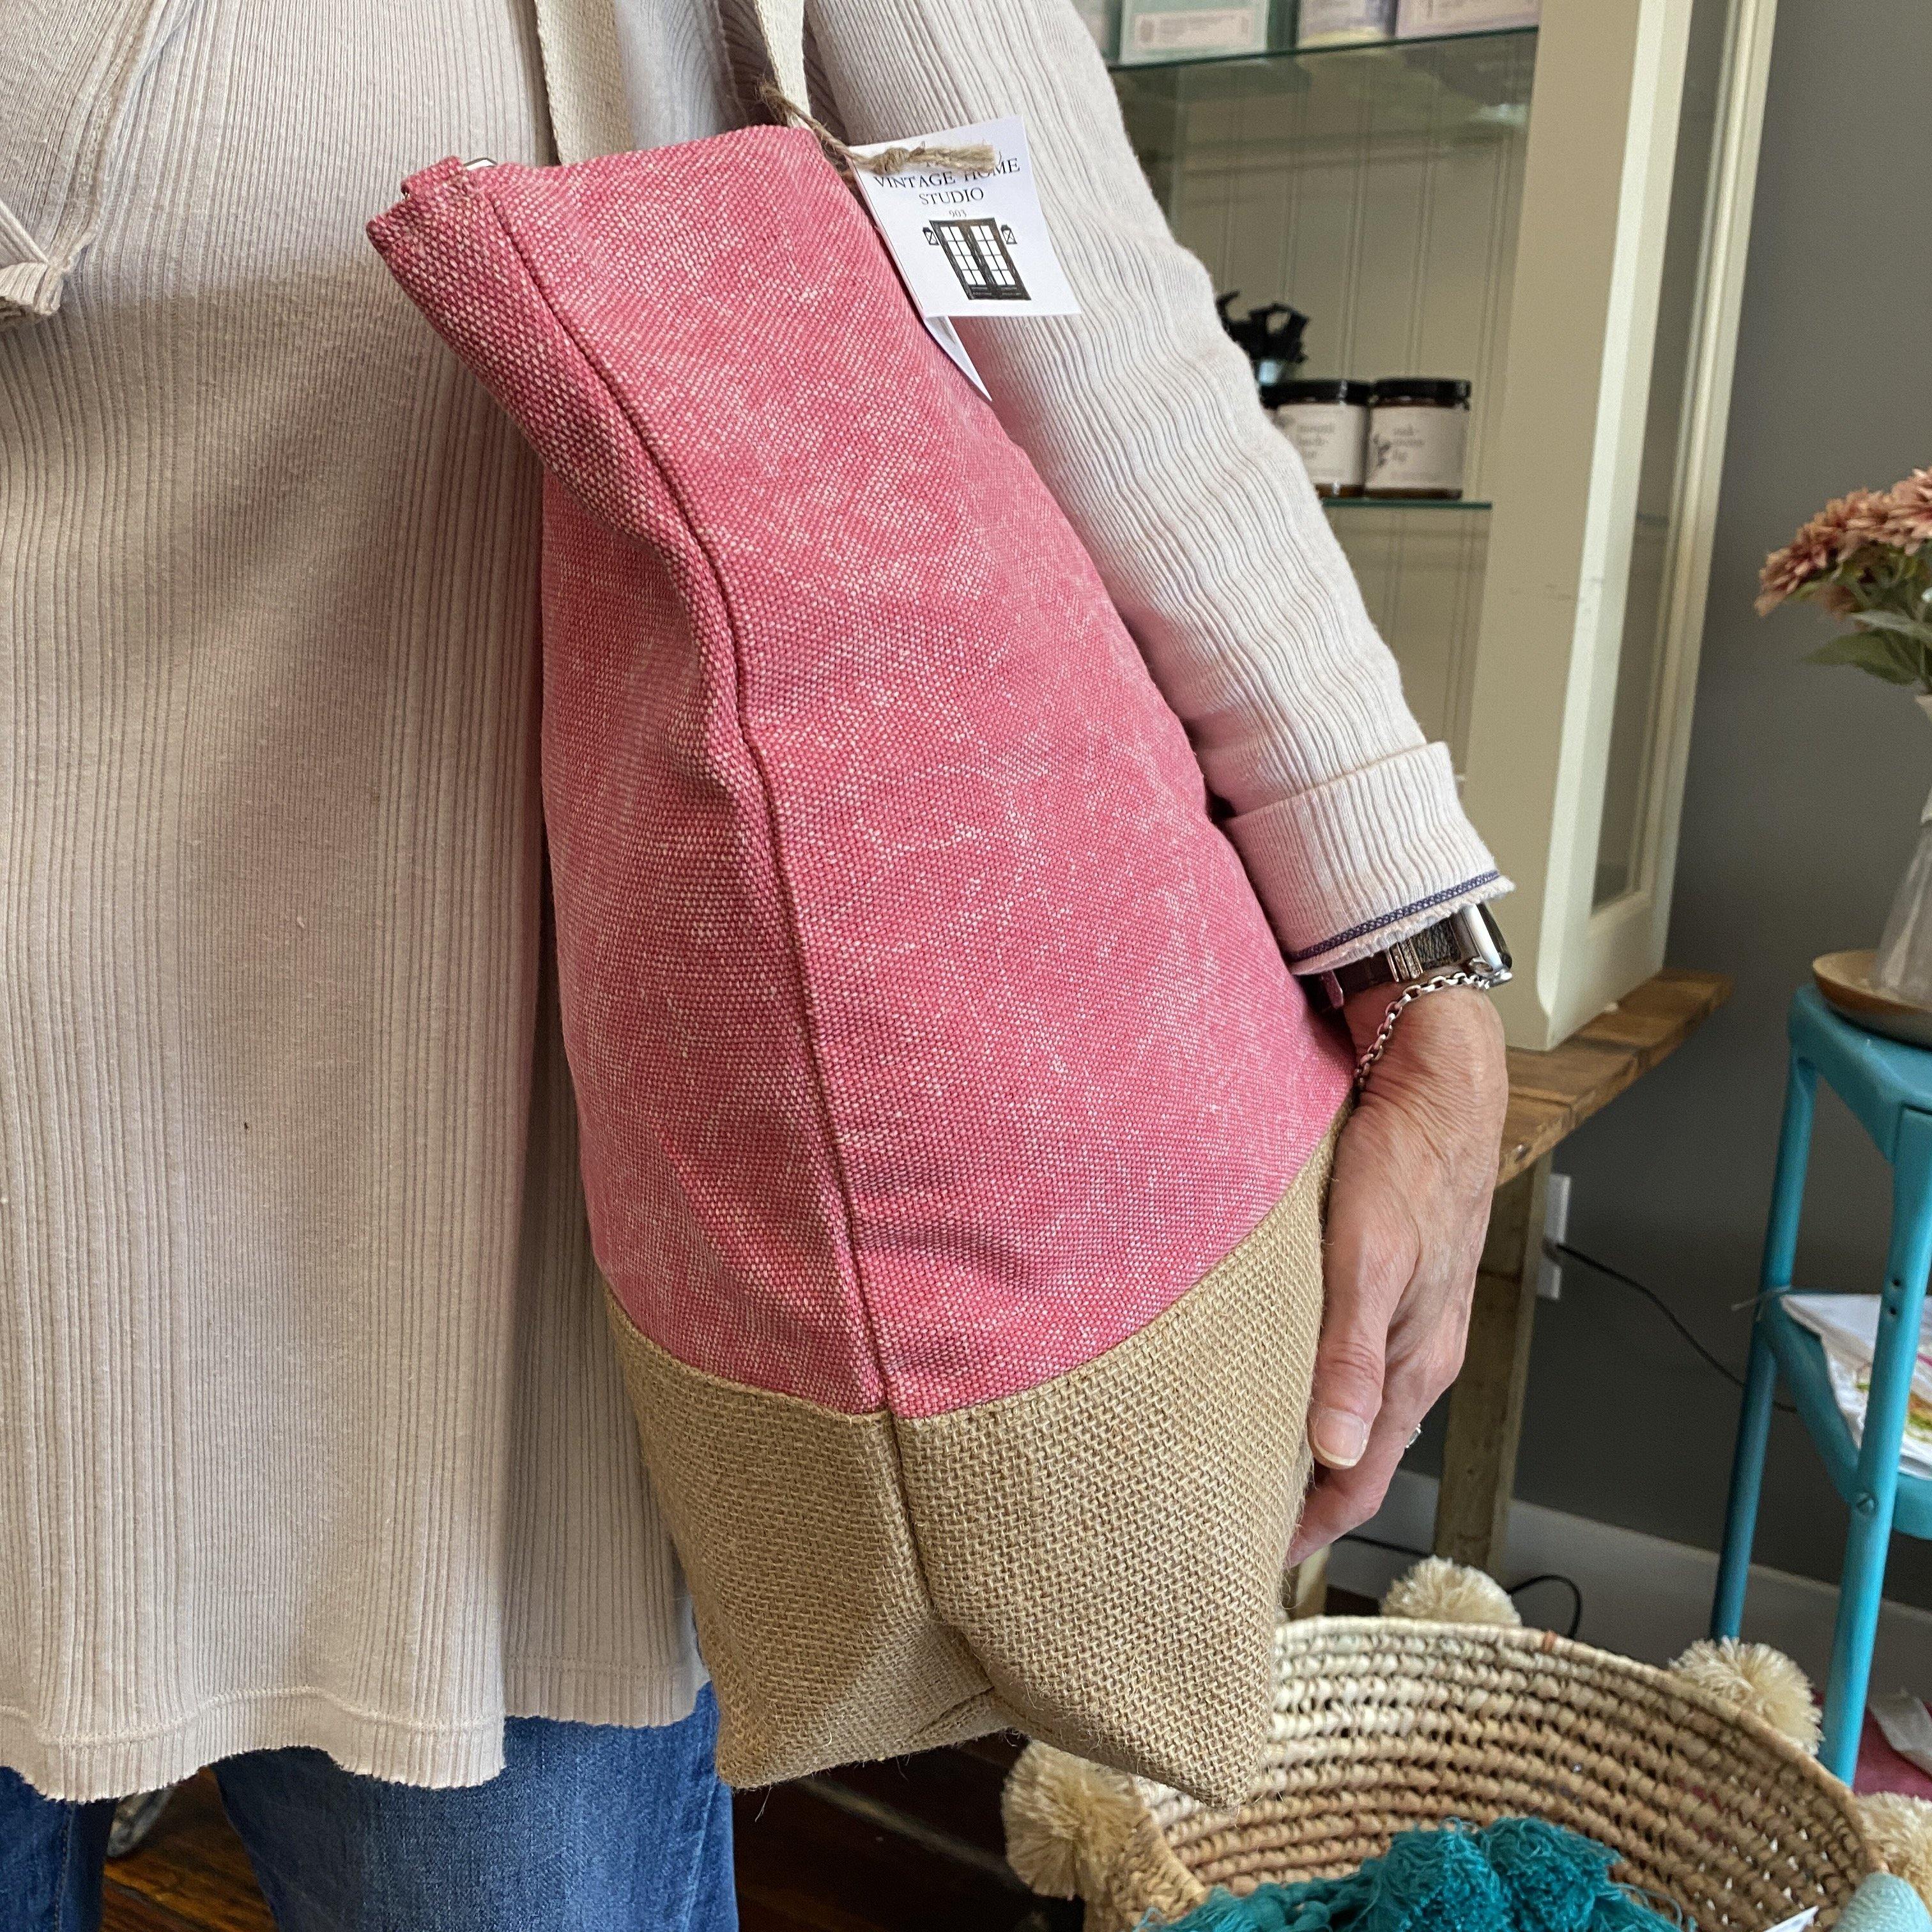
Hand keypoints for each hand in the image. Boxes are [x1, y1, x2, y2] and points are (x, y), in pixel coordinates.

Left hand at [1286, 983, 1506, 1566]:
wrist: (1438, 1081)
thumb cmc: (1408, 1162)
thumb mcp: (1370, 1260)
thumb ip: (1350, 1355)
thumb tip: (1332, 1451)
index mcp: (1413, 1364)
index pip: (1360, 1478)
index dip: (1313, 1526)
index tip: (1258, 1561)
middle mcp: (1411, 1350)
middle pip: (1355, 1449)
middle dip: (1303, 1492)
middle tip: (1232, 1515)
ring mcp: (1400, 1315)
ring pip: (1350, 1401)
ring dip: (1304, 1435)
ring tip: (1241, 1453)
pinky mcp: (1383, 1276)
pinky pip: (1346, 1351)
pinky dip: (1310, 1380)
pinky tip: (1270, 1367)